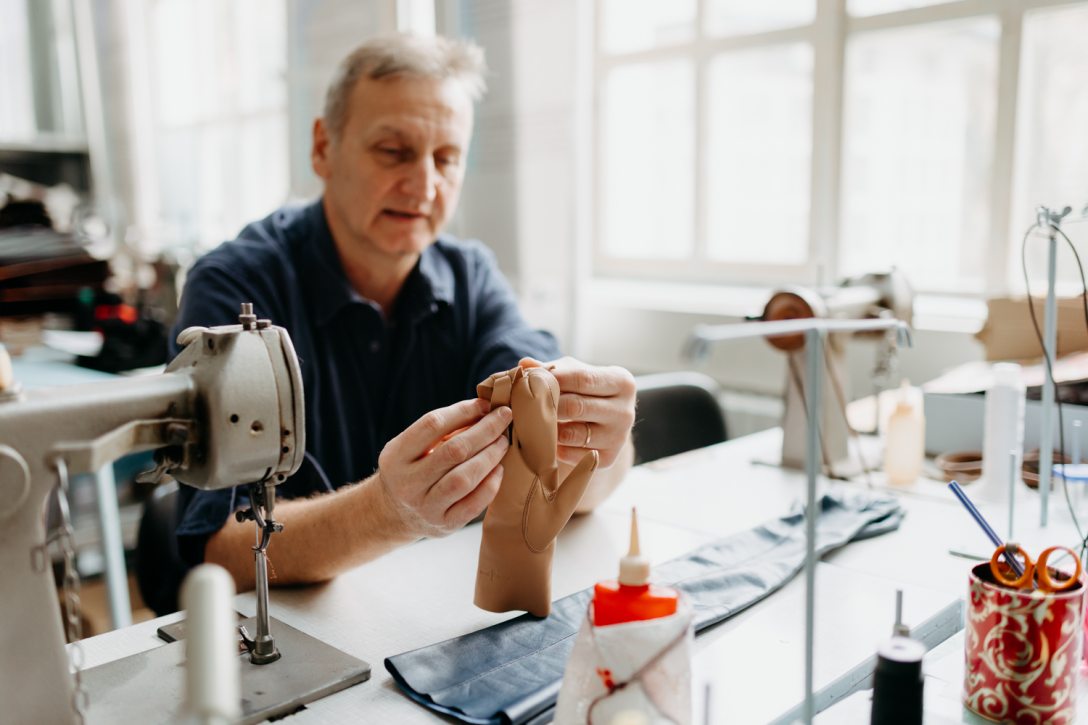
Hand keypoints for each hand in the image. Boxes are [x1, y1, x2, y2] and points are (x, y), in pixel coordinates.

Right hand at [376, 398, 511, 537]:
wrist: (394, 515)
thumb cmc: (412, 469)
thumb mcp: (412, 447)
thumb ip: (441, 430)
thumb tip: (483, 410)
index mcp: (396, 456)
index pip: (432, 425)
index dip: (462, 411)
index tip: (484, 404)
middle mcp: (408, 483)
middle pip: (453, 451)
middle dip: (484, 430)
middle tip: (504, 417)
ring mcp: (426, 507)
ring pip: (464, 478)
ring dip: (490, 456)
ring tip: (502, 441)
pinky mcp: (445, 525)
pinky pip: (474, 505)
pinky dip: (490, 484)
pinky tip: (498, 469)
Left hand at [520, 356, 635, 468]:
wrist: (607, 424)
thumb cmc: (588, 391)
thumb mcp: (575, 373)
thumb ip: (552, 368)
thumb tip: (525, 364)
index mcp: (622, 383)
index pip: (582, 378)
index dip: (553, 379)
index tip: (529, 379)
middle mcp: (626, 411)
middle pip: (576, 407)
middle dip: (547, 405)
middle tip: (524, 404)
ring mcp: (618, 438)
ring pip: (572, 434)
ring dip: (547, 429)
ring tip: (531, 421)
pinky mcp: (607, 459)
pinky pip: (571, 454)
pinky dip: (554, 448)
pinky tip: (547, 439)